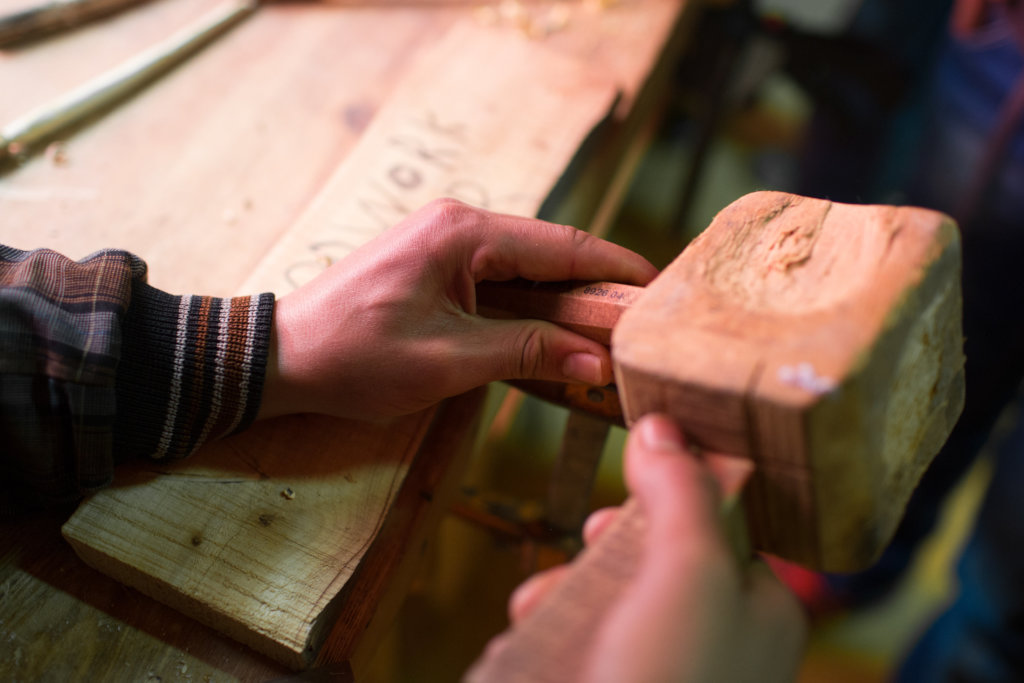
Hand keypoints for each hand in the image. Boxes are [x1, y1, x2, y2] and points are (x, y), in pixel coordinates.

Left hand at [258, 199, 657, 419]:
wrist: (281, 358)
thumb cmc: (355, 356)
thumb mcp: (449, 360)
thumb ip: (529, 353)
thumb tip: (596, 362)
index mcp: (464, 233)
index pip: (564, 245)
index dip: (617, 268)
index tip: (661, 290)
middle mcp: (458, 224)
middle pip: (550, 253)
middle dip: (597, 288)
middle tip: (641, 323)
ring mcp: (444, 242)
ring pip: (527, 268)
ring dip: (564, 301)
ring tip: (609, 333)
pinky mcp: (434, 265)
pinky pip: (499, 280)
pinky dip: (531, 307)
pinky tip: (555, 334)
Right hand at [500, 415, 806, 682]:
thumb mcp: (688, 571)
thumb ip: (680, 492)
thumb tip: (662, 425)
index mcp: (756, 606)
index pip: (715, 521)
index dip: (669, 493)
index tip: (632, 482)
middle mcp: (715, 640)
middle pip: (652, 556)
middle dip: (605, 546)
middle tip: (589, 543)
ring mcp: (661, 670)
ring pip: (604, 596)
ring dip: (565, 589)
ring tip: (541, 605)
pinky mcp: (609, 682)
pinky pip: (575, 638)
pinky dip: (548, 629)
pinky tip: (532, 634)